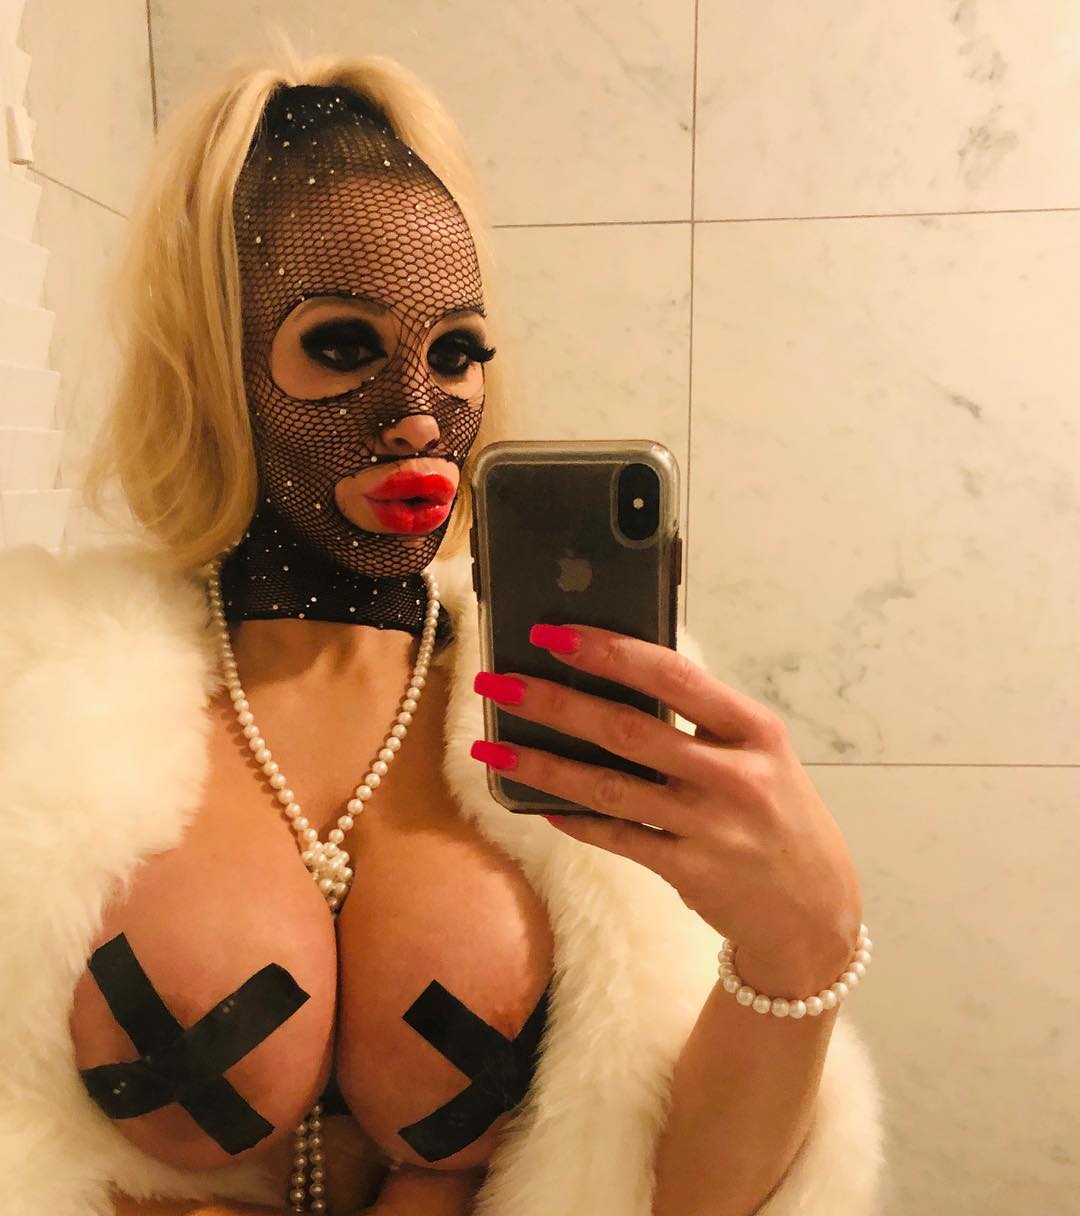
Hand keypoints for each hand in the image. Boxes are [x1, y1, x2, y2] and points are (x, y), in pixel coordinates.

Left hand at [471, 623, 863, 995]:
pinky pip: (616, 838)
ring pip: (609, 789)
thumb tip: (616, 678)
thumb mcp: (762, 754)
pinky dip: (574, 819)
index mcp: (753, 729)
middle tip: (498, 684)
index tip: (555, 633)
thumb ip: (703, 721)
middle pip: (628, 730)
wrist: (816, 910)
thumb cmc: (781, 816)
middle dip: (555, 704)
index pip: (674, 676)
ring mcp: (709, 827)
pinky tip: (538, 804)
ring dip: (544, 766)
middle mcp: (733, 774)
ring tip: (492, 748)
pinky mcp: (688, 872)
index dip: (610, 652)